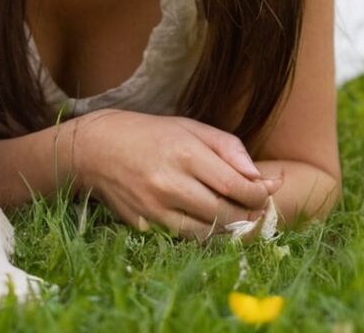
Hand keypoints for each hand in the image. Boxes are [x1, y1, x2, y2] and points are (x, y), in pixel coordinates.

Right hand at [67, 110, 281, 238]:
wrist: (96, 148)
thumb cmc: (150, 133)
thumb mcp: (190, 127)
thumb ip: (229, 148)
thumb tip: (259, 177)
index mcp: (186, 153)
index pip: (236, 185)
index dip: (259, 193)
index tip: (267, 190)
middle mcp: (171, 183)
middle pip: (226, 213)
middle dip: (249, 213)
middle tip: (255, 206)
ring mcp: (156, 208)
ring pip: (208, 231)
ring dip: (229, 227)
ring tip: (235, 213)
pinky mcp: (145, 224)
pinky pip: (186, 237)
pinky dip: (204, 232)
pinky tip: (208, 218)